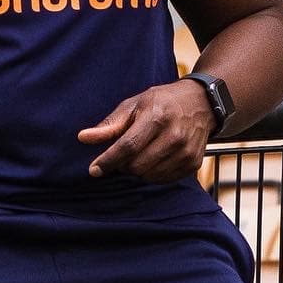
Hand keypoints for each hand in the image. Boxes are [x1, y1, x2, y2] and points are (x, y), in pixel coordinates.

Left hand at [78, 80, 213, 181]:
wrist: (200, 103)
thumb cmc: (161, 102)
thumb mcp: (133, 105)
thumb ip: (109, 125)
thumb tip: (83, 138)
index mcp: (157, 118)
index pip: (127, 147)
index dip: (108, 160)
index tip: (94, 170)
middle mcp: (174, 137)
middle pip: (137, 165)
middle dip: (122, 164)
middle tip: (123, 152)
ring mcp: (186, 152)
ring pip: (149, 176)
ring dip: (137, 170)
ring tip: (141, 152)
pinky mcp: (193, 163)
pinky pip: (163, 179)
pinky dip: (152, 173)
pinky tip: (154, 158)